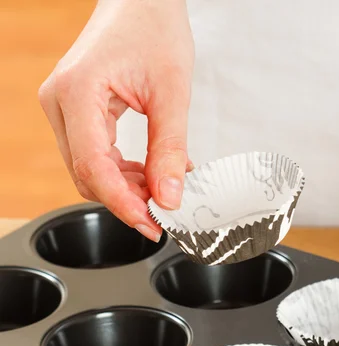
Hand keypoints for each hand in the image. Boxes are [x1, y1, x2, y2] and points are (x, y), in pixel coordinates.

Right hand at [39, 0, 193, 241]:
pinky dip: (121, 174)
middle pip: (88, 175)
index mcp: (78, 92)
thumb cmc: (153, 27)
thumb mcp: (172, 91)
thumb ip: (170, 149)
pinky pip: (94, 158)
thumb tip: (169, 197)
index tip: (150, 224)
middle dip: (126, 199)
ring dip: (125, 189)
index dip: (122, 203)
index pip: (93, 166)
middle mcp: (60, 103)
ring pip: (90, 172)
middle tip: (164, 210)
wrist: (140, 0)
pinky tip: (148, 175)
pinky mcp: (74, 114)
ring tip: (162, 190)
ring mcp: (63, 109)